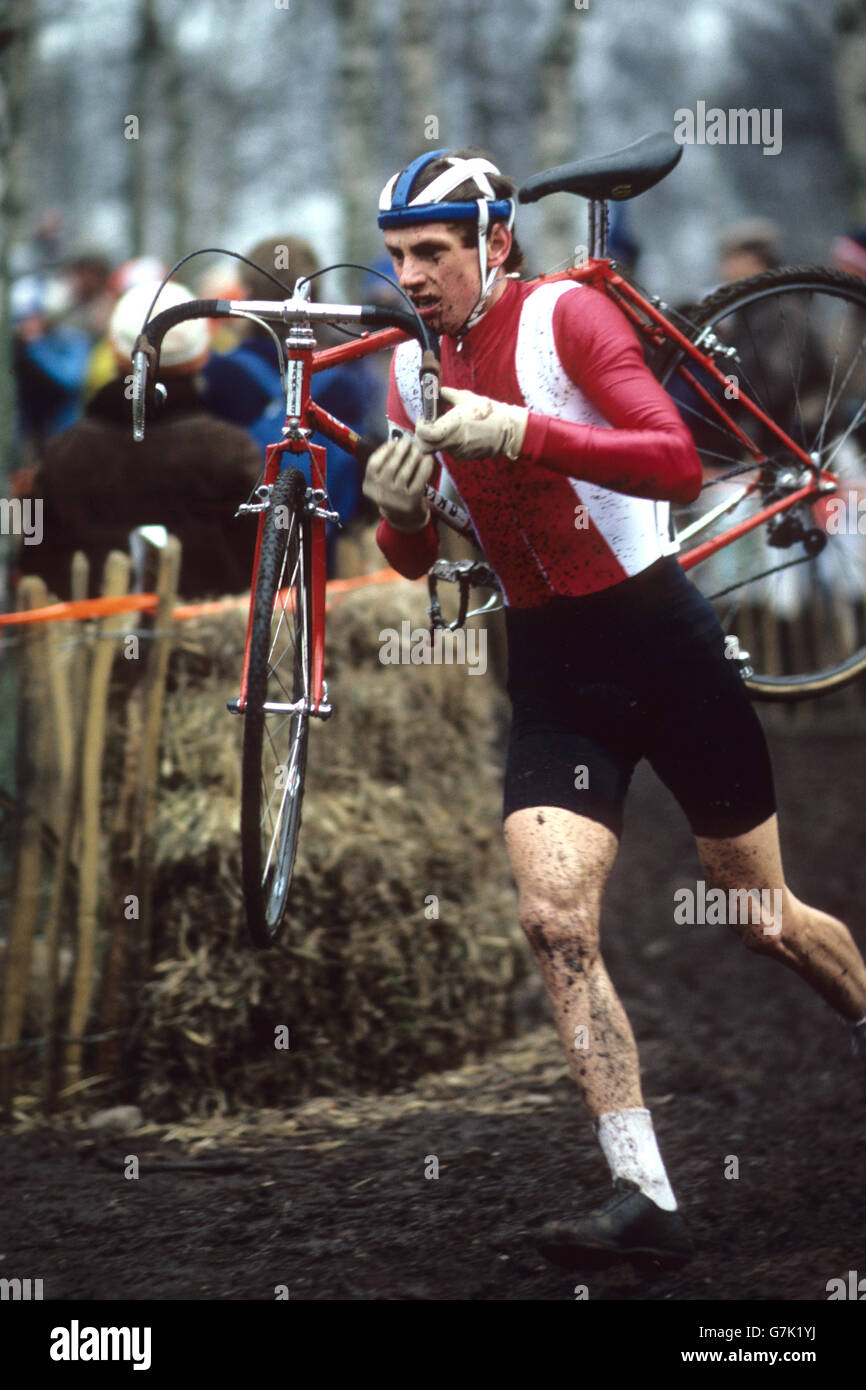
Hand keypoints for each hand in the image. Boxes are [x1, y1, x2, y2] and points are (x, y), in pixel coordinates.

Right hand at [363, 433, 432, 531]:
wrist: (405, 517)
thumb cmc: (393, 492)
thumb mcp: (382, 481)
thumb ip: (384, 464)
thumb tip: (396, 440)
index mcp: (369, 487)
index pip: (374, 463)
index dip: (384, 450)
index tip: (394, 441)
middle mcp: (380, 493)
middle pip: (391, 465)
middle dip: (401, 450)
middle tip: (408, 441)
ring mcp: (396, 498)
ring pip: (405, 471)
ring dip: (413, 456)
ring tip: (418, 449)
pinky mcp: (411, 501)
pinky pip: (419, 479)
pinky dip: (425, 467)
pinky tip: (428, 459)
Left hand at [414, 386, 528, 461]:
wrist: (509, 431)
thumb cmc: (489, 413)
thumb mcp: (466, 398)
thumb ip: (447, 394)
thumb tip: (437, 391)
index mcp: (452, 426)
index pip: (425, 435)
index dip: (420, 427)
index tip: (423, 419)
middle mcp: (453, 442)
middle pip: (425, 448)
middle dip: (423, 438)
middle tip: (428, 426)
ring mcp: (458, 452)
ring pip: (438, 448)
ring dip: (438, 438)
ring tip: (450, 425)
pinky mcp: (464, 457)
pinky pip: (450, 450)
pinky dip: (450, 442)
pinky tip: (461, 433)